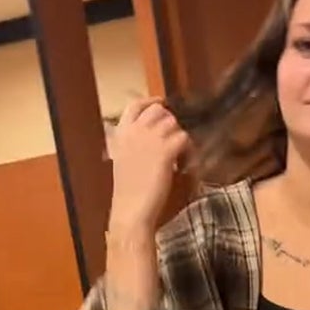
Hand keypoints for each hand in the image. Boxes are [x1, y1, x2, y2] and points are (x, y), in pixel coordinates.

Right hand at [107, 97, 188, 234]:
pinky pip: (184, 138)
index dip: (151, 101)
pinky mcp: (165, 150)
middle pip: (159, 111)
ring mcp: (149, 139)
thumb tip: (151, 135)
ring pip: (174, 123)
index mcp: (120, 133)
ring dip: (180, 136)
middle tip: (174, 139)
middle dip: (170, 122)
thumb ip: (133, 143)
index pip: (135, 106)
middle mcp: (134, 131)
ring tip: (180, 155)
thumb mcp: (123, 159)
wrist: (130, 207)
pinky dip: (189, 149)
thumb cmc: (128, 189)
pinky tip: (184, 162)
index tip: (162, 102)